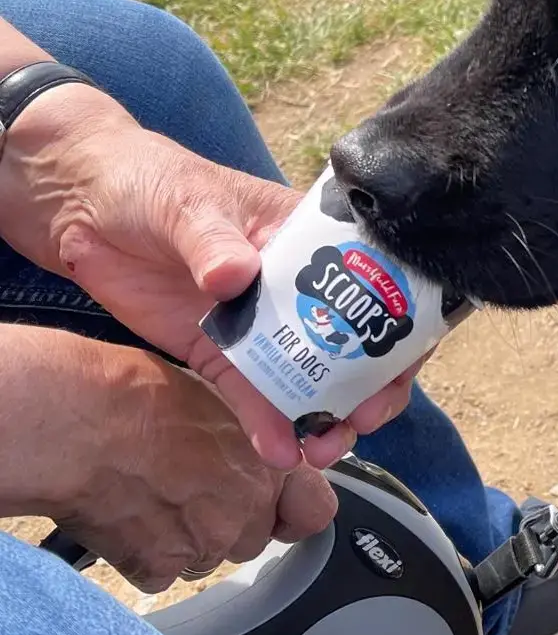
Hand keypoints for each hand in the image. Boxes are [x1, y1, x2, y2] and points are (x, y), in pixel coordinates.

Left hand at [0, 80, 424, 469]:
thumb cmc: (147, 182)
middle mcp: (298, 287)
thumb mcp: (186, 203)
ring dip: (324, 417)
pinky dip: (269, 425)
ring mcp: (261, 324)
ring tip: (323, 452)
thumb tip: (237, 276)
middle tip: (362, 419)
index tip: (398, 364)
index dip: (401, 326)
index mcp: (310, 239)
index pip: (378, 283)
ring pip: (312, 379)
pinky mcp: (221, 353)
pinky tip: (279, 452)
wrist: (78, 206)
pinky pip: (254, 395)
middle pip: (356, 343)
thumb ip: (212, 242)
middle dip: (369, 386)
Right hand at [50, 343, 337, 592]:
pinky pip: (161, 574)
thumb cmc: (139, 396)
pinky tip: (126, 518)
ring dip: (188, 539)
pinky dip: (146, 555)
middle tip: (192, 488)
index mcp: (270, 468)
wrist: (75, 423)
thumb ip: (250, 437)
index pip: (316, 511)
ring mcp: (202, 546)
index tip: (281, 505)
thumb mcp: (219, 398)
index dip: (296, 510)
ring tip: (153, 496)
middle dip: (230, 521)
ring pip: (208, 557)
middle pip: (253, 537)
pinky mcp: (155, 568)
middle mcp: (244, 514)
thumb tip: (255, 448)